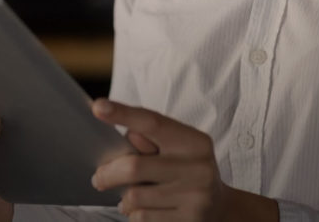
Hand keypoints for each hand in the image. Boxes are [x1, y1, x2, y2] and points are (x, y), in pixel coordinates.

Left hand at [90, 99, 277, 221]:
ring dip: (124, 199)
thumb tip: (128, 135)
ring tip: (131, 197)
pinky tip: (143, 210)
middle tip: (98, 178)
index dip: (123, 114)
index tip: (99, 107)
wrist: (220, 209)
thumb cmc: (188, 171)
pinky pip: (142, 218)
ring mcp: (195, 197)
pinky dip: (134, 215)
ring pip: (135, 197)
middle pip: (134, 167)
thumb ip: (152, 140)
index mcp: (194, 142)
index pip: (153, 123)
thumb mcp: (177, 149)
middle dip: (108, 174)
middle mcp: (198, 167)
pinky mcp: (188, 221)